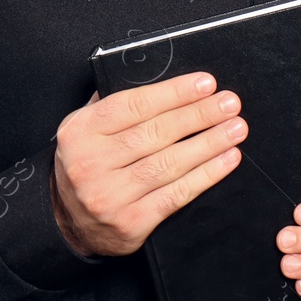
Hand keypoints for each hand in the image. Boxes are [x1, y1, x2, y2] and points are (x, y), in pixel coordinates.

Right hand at [52, 71, 246, 256]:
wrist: (66, 222)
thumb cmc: (85, 165)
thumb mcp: (84, 129)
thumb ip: (112, 104)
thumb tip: (155, 78)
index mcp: (81, 132)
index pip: (135, 105)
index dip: (175, 93)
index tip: (206, 84)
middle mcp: (92, 163)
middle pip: (157, 133)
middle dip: (199, 115)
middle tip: (229, 103)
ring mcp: (110, 196)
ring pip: (170, 163)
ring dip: (209, 143)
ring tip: (235, 128)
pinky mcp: (130, 223)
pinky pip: (176, 195)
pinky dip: (206, 175)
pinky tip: (226, 160)